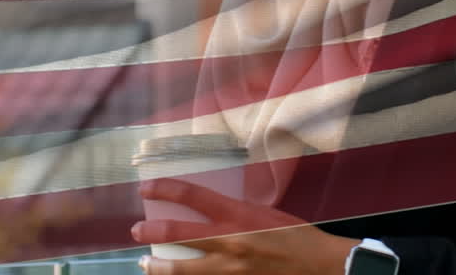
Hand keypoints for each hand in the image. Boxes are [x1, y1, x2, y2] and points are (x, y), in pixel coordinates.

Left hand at [131, 178, 360, 274]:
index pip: (192, 195)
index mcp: (238, 215)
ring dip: (159, 267)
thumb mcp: (263, 212)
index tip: (145, 188)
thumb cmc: (295, 235)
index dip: (164, 189)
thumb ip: (234, 212)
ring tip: (146, 264)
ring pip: (183, 270)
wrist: (320, 266)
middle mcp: (230, 241)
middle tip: (136, 230)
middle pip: (178, 234)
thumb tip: (209, 211)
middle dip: (150, 231)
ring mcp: (232, 269)